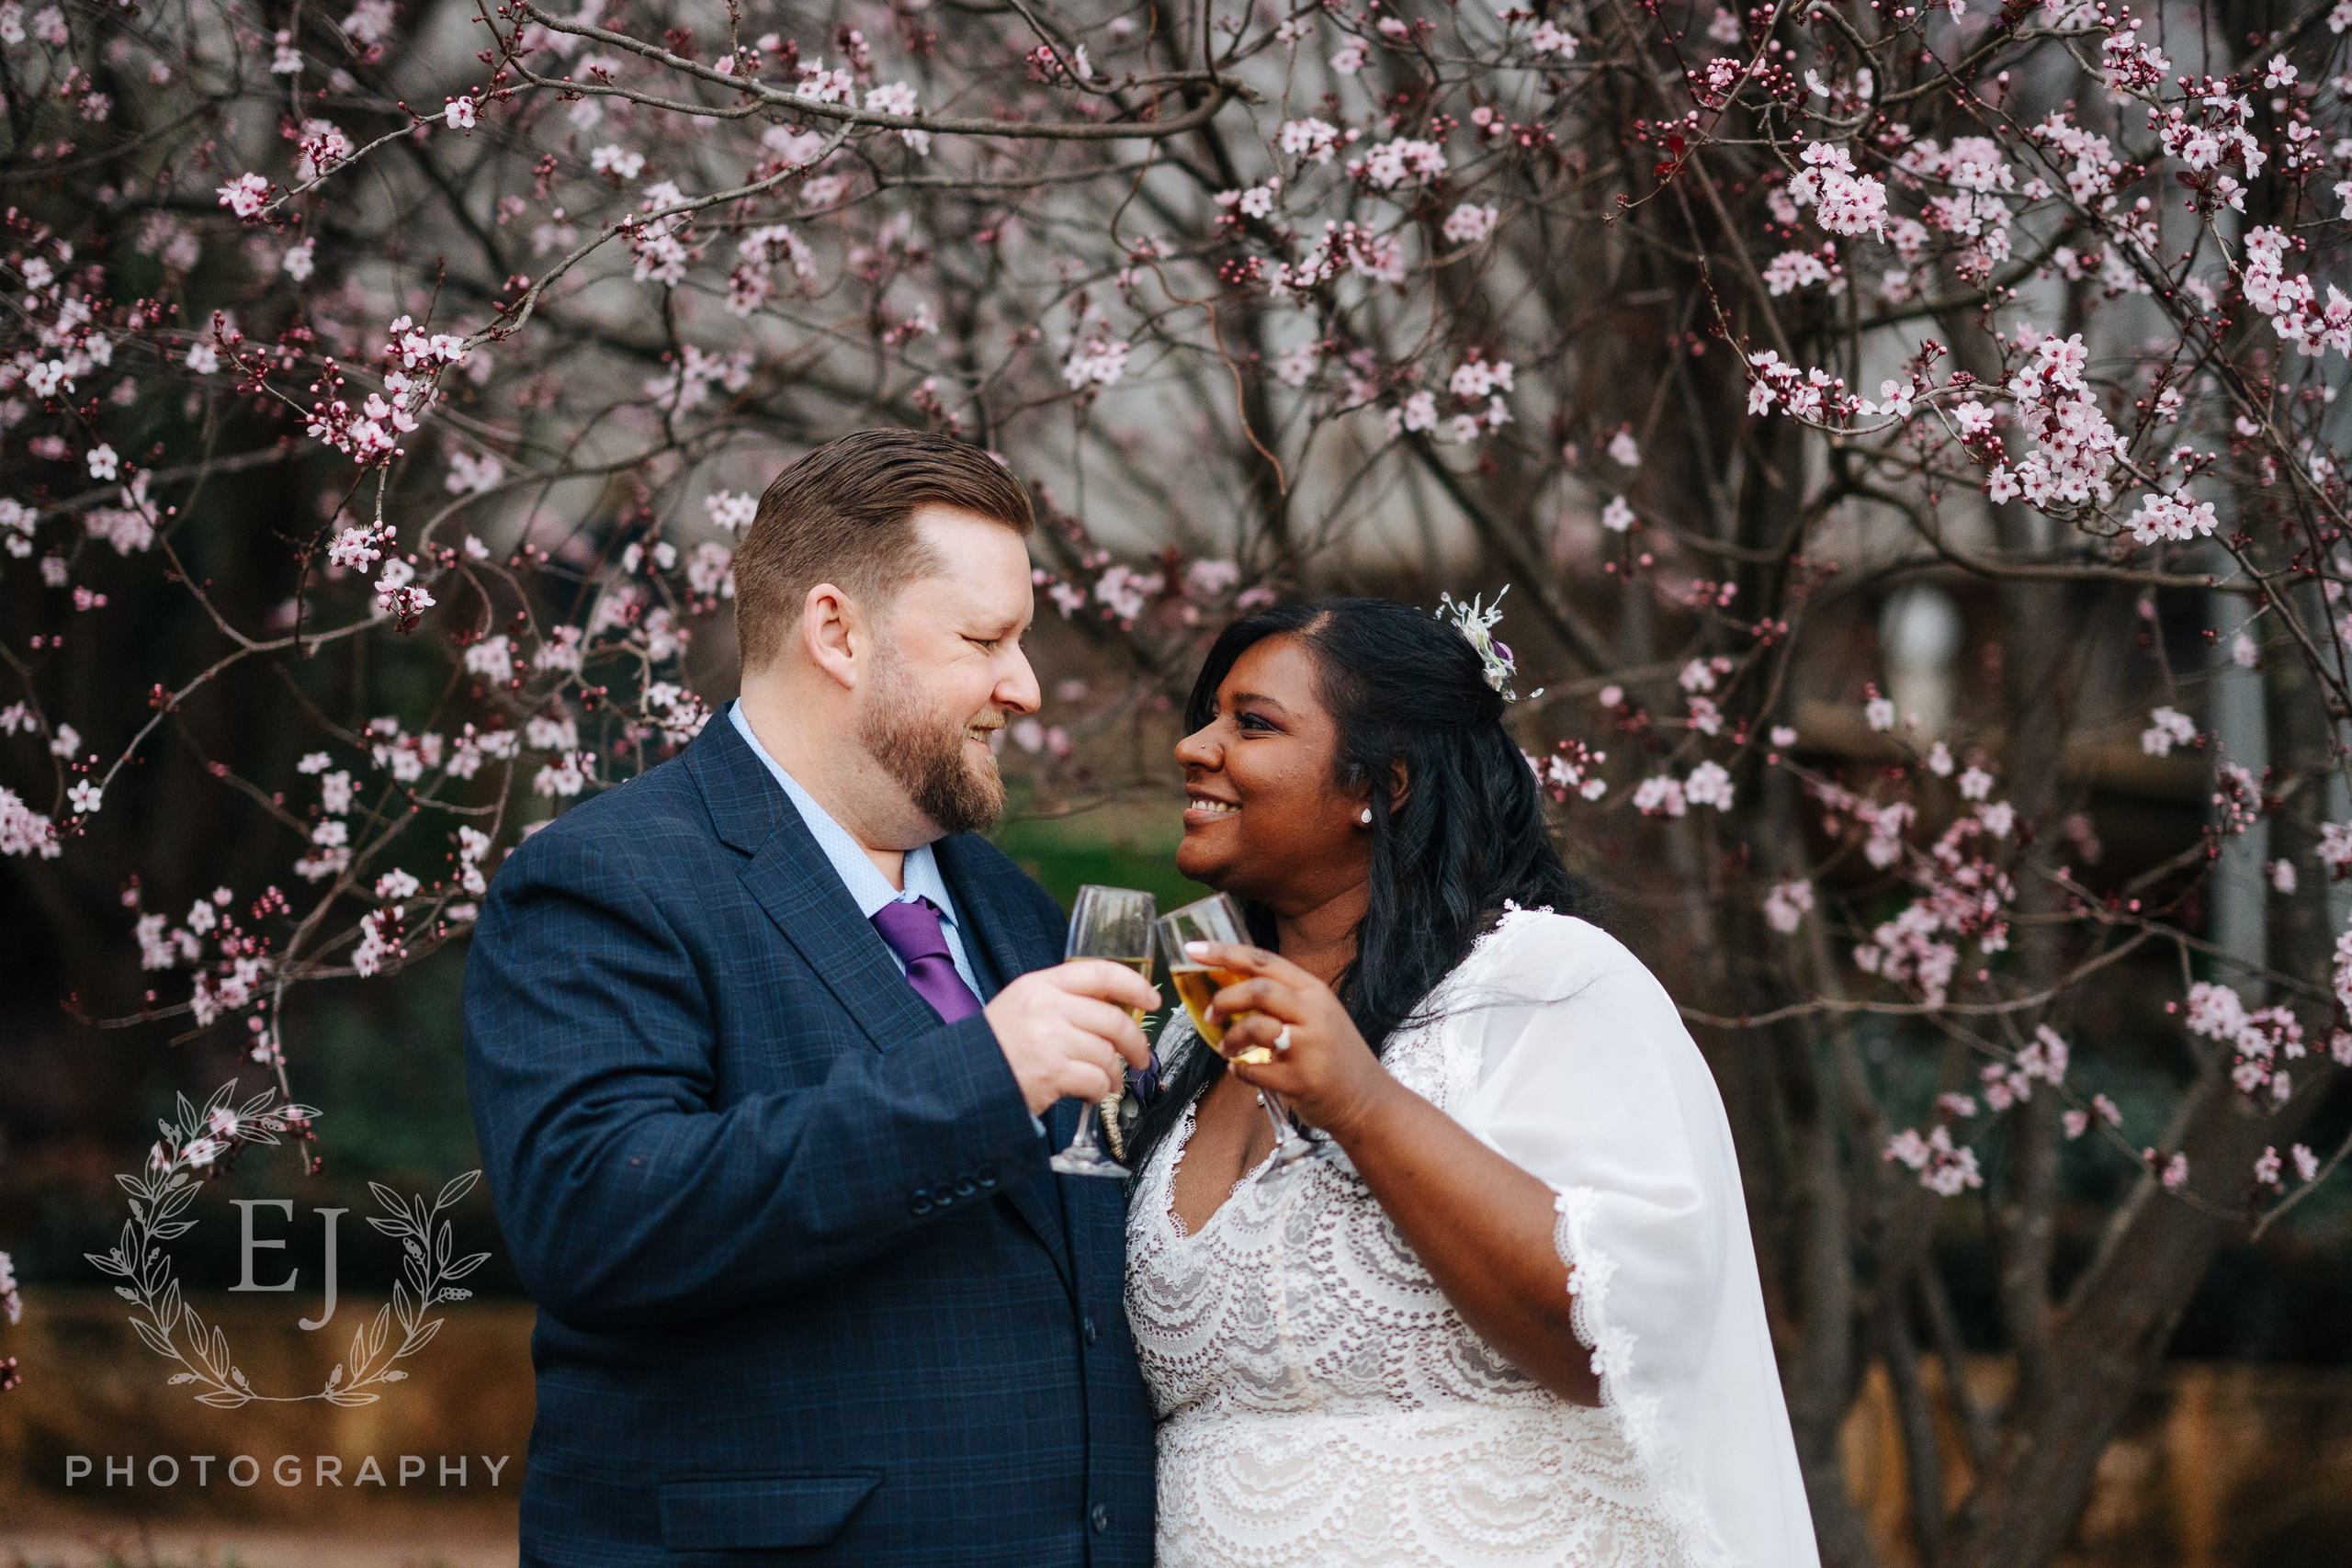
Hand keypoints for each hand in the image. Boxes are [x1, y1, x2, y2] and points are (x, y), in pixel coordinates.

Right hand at [984, 959, 1158, 1115]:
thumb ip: (1063, 1000)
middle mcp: (1046, 1006)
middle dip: (1135, 1043)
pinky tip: (1092, 1093)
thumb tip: (1114, 1009)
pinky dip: (1101, 1091)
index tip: (1151, 1000)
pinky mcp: (1051, 1072)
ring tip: (1108, 1082)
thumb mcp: (1023, 1005)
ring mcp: (1048, 1039)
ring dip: (1115, 1073)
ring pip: (1107, 1053)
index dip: (1134, 985)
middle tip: (1140, 1057)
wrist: (963, 1080)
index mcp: (1041, 984)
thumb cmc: (998, 1046)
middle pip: (1113, 1019)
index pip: (1100, 973)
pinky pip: (1096, 1080)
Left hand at [1187, 941, 1396, 1141]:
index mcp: (1314, 991)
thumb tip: (1230, 987)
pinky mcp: (1300, 1080)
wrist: (1367, 1101)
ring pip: (1254, 1028)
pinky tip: (1241, 1070)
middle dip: (1225, 999)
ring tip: (1227, 1049)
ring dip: (1230, 1039)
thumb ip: (1284, 998)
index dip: (1225, 953)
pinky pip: (1254, 1070)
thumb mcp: (1318, 1015)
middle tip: (1211, 1013)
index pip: (1263, 961)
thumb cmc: (1334, 1055)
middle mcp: (1314, 1013)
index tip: (1193, 951)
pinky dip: (1239, 1070)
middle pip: (1258, 989)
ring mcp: (1309, 1047)